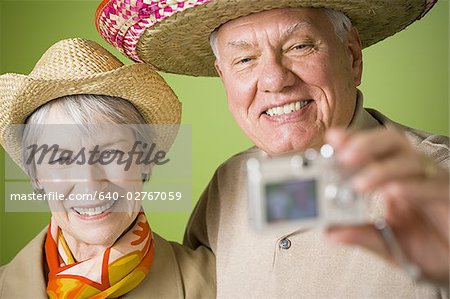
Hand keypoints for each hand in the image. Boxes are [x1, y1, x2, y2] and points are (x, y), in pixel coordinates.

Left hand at [324, 127, 448, 285]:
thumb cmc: (427, 249)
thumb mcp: (387, 244)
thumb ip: (361, 236)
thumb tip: (329, 233)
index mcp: (394, 177)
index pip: (373, 148)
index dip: (354, 140)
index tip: (332, 138)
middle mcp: (414, 173)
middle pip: (391, 142)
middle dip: (365, 145)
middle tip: (343, 157)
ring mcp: (434, 182)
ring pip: (410, 161)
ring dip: (382, 170)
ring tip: (359, 184)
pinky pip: (435, 186)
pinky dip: (413, 188)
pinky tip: (394, 191)